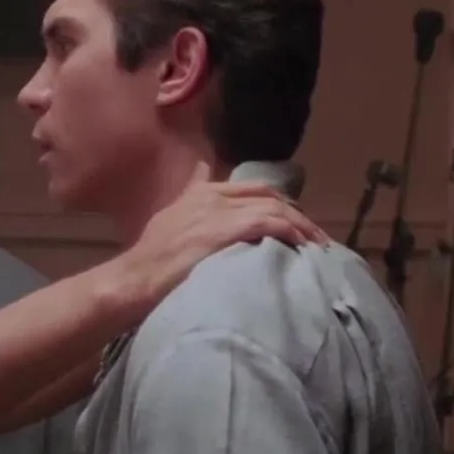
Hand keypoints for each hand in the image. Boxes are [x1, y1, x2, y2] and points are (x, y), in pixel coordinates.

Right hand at [112, 162, 328, 318]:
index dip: (276, 201)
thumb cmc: (150, 259)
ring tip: (318, 246)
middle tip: (313, 236)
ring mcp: (220, 210)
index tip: (292, 219)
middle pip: (268, 194)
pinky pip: (271, 223)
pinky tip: (302, 246)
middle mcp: (212, 195)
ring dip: (301, 226)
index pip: (250, 188)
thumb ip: (190, 202)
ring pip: (275, 208)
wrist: (136, 278)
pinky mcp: (226, 228)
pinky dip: (291, 232)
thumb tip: (201, 175)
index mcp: (200, 192)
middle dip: (295, 212)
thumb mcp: (169, 221)